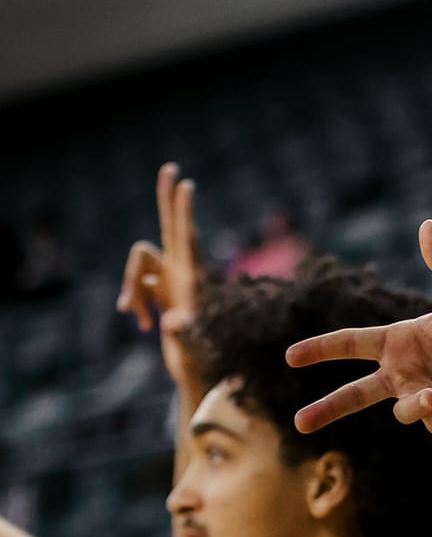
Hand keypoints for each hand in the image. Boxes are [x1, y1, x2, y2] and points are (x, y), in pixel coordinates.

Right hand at [117, 162, 204, 394]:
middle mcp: (180, 271)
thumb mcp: (191, 350)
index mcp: (192, 278)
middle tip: (171, 166)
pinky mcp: (154, 288)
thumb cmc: (195, 362)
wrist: (191, 370)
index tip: (188, 185)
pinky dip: (131, 300)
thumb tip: (174, 322)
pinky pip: (131, 283)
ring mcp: (166, 277)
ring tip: (144, 323)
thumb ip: (182, 334)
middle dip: (167, 198)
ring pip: (136, 264)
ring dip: (131, 290)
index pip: (186, 237)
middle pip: (169, 225)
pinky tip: (141, 322)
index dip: (183, 213)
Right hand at [285, 219, 431, 438]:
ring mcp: (426, 400)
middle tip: (299, 423)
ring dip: (414, 403)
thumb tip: (427, 224)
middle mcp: (408, 373)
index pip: (353, 344)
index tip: (291, 355)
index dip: (323, 349)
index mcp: (403, 342)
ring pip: (400, 410)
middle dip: (329, 407)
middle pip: (358, 393)